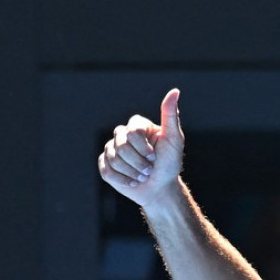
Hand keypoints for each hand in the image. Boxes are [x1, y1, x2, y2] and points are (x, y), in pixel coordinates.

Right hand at [98, 88, 185, 206]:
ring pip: (113, 159)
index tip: (155, 156)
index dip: (143, 147)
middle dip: (139, 162)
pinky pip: (106, 170)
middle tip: (150, 169)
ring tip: (143, 176)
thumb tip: (175, 91)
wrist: (160, 188)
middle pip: (122, 145)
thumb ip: (170, 115)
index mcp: (138, 126)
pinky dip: (123, 180)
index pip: (132, 131)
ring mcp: (112, 149)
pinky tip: (133, 182)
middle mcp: (123, 135)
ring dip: (132, 172)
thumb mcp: (174, 139)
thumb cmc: (169, 163)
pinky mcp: (105, 165)